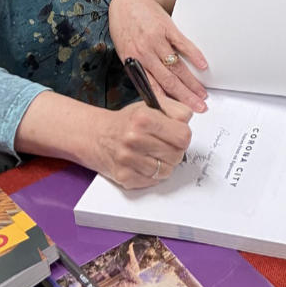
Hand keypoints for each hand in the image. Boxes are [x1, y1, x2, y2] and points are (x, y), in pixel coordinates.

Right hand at [15, 89, 191, 189]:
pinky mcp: (124, 177)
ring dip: (164, 163)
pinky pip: (153, 182)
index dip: (182, 135)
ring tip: (153, 153)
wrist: (95, 135)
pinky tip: (144, 162)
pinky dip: (152, 174)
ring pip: (167, 170)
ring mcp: (128, 160)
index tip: (176, 134)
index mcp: (144, 118)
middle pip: (177, 155)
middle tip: (164, 144)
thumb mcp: (150, 105)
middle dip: (175, 150)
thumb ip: (175, 109)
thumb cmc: (127, 121)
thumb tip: (189, 121)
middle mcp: (134, 139)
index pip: (183, 135)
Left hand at [109, 0, 207, 111]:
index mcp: (134, 64)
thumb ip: (139, 71)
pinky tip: (203, 66)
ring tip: (202, 93)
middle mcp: (145, 54)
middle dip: (186, 97)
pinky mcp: (167, 27)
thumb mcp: (126, 53)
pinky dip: (194, 55)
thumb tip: (153, 92)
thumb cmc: (126, 29)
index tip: (179, 115)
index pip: (153, 89)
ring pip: (177, 67)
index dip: (167, 104)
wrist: (127, 2)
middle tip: (199, 108)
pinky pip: (183, 44)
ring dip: (192, 82)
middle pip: (169, 81)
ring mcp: (156, 40)